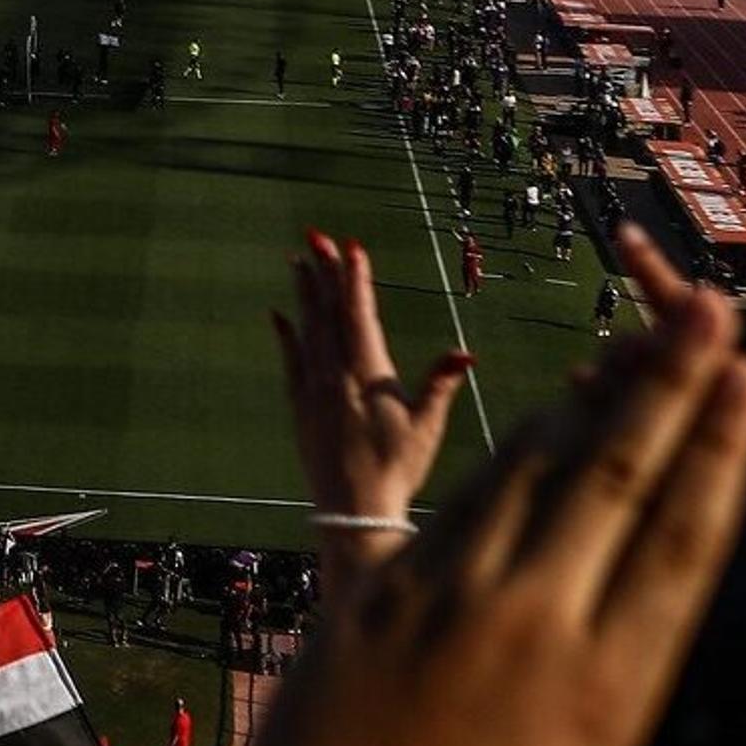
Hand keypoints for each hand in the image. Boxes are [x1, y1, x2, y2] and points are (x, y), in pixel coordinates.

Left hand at [250, 283, 745, 745]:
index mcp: (608, 687)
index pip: (684, 540)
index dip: (720, 448)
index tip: (745, 376)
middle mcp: (538, 620)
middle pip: (619, 475)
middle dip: (667, 381)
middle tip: (707, 304)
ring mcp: (450, 594)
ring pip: (533, 469)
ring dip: (590, 399)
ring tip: (633, 341)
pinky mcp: (376, 589)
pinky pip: (457, 501)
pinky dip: (507, 453)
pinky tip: (539, 418)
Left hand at [272, 231, 472, 533]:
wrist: (353, 510)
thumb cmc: (397, 469)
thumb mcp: (425, 427)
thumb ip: (440, 384)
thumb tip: (465, 353)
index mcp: (367, 374)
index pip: (360, 315)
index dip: (355, 279)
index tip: (352, 247)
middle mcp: (335, 375)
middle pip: (329, 313)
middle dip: (325, 272)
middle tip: (317, 236)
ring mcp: (313, 389)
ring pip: (307, 330)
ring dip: (304, 294)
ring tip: (299, 261)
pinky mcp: (300, 406)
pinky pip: (290, 361)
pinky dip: (286, 335)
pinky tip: (279, 314)